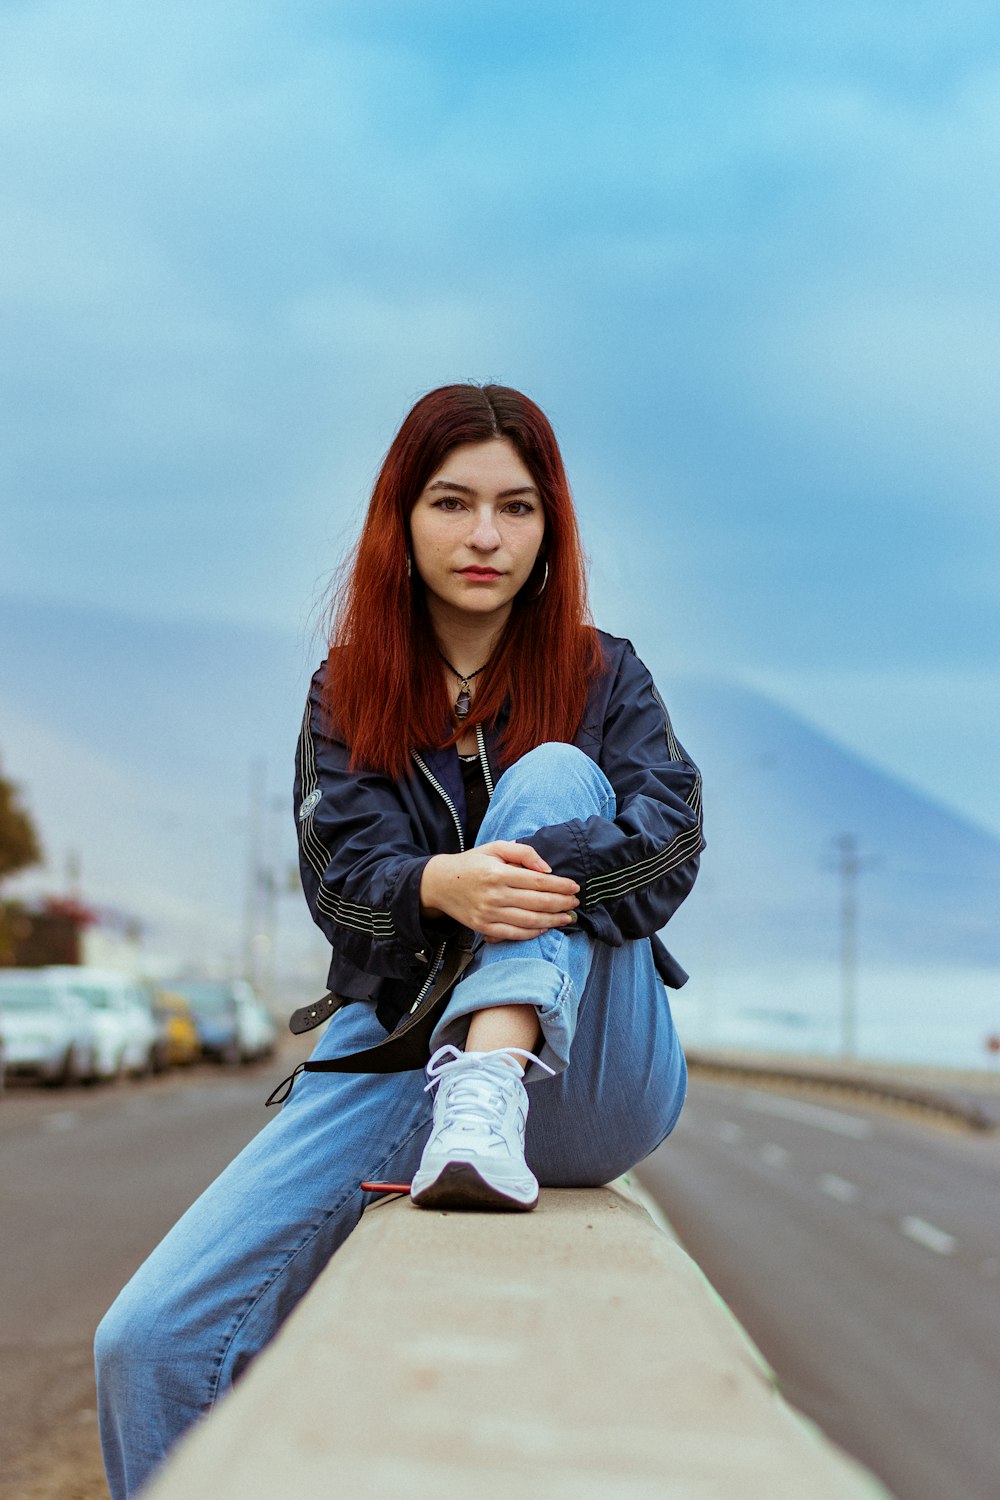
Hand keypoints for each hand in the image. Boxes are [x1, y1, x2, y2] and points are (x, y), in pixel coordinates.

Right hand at [419, 841, 579, 941]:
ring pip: (529, 921)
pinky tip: (546, 928)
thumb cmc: (472, 863)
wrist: (440, 883)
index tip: (575, 887)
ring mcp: (488, 914)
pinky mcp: (483, 927)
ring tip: (567, 918)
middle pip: (537, 903)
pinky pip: (514, 934)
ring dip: (553, 921)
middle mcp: (494, 895)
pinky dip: (533, 933)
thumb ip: (523, 853)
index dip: (560, 886)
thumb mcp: (495, 848)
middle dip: (561, 904)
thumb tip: (547, 869)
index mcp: (498, 873)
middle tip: (575, 903)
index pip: (538, 882)